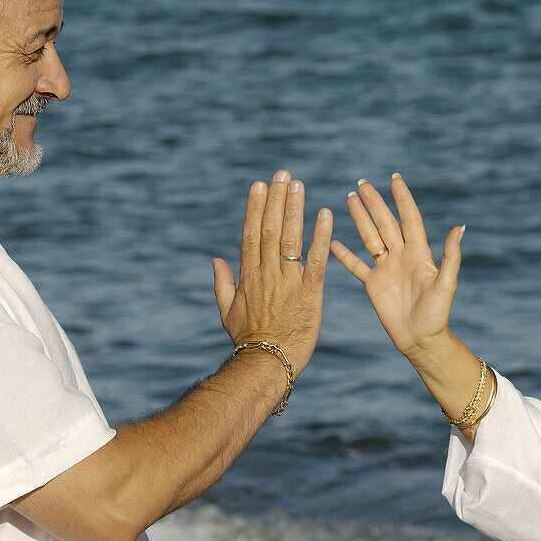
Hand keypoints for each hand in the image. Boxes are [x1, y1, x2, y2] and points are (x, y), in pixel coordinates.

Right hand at [212, 170, 332, 373]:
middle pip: (269, 230)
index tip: (258, 185)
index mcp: (249, 277)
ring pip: (290, 239)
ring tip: (298, 184)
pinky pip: (316, 260)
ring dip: (294, 209)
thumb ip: (222, 283)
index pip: (250, 234)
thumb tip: (216, 258)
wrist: (268, 365)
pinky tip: (325, 214)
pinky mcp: (310, 293)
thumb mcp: (227, 312)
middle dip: (275, 200)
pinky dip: (320, 236)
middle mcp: (267, 274)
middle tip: (282, 174)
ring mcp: (288, 283)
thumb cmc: (249, 341)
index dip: (254, 208)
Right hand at [331, 174, 464, 365]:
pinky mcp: (373, 284)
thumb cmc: (438, 313)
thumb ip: (451, 255)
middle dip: (374, 203)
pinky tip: (333, 241)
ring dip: (360, 219)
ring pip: (370, 238)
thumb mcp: (447, 284)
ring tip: (349, 199)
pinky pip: (356, 266)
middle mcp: (401, 256)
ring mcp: (385, 269)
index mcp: (419, 253)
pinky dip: (344, 254)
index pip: (409, 219)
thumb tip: (460, 226)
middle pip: (385, 223)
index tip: (394, 179)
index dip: (402, 199)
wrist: (421, 340)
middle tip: (361, 183)